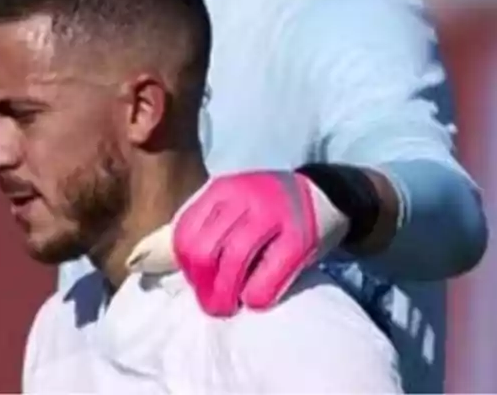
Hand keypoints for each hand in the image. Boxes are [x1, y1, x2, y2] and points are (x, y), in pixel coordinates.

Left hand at [173, 171, 349, 316]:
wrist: (327, 194)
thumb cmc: (269, 207)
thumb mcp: (234, 201)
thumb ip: (206, 223)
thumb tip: (170, 263)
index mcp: (222, 189)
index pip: (185, 231)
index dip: (184, 264)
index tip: (195, 280)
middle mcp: (244, 198)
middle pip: (204, 248)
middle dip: (201, 283)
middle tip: (209, 301)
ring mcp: (274, 216)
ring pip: (233, 261)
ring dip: (224, 294)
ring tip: (224, 307)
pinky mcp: (300, 239)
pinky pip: (269, 274)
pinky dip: (256, 295)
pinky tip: (253, 301)